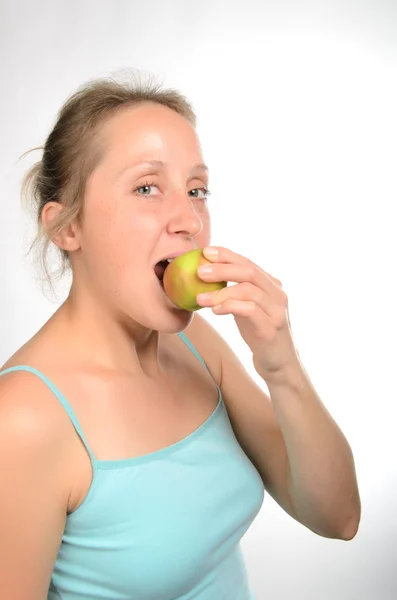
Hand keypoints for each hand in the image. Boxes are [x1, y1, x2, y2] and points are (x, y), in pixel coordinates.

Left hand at [196, 246, 300, 382]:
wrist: (279, 363)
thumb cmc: (259, 333)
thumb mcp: (248, 308)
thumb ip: (237, 292)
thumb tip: (207, 276)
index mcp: (272, 285)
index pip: (248, 263)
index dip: (227, 255)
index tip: (206, 251)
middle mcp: (278, 294)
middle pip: (249, 272)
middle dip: (222, 268)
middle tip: (199, 271)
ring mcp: (277, 311)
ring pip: (249, 290)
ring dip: (221, 291)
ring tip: (200, 297)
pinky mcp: (271, 328)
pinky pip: (250, 310)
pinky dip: (230, 306)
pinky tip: (215, 311)